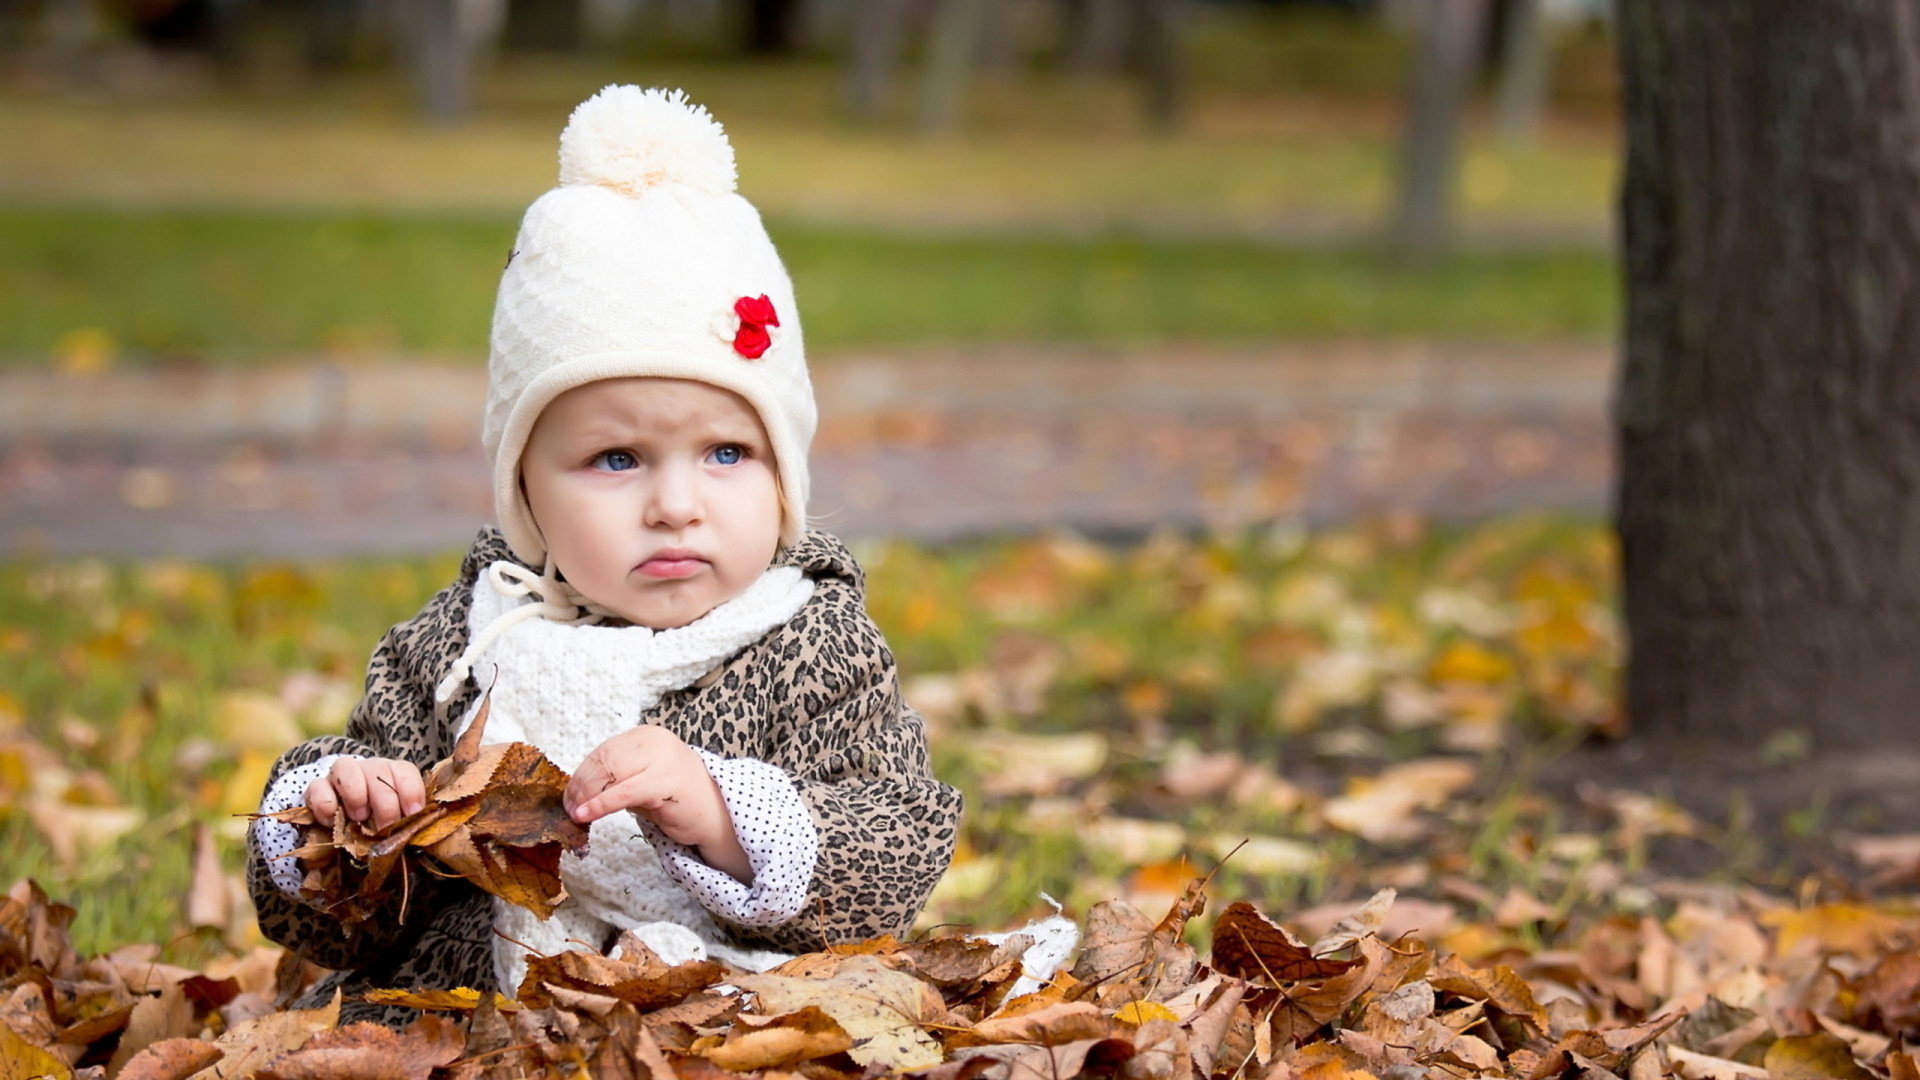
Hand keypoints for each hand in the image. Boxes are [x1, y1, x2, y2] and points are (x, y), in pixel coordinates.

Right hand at [306, 757, 425, 831]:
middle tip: (385, 827)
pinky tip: (331, 821)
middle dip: (385, 803)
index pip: (405, 771)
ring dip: (355, 795)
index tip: (412, 813)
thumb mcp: (396, 823)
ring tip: (359, 818)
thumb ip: (407, 822)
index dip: (411, 791)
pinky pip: (317, 787)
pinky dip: (325, 805)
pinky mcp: (316, 787)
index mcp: (393, 774)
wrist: (340, 826)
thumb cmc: (376, 823)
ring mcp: (340, 775)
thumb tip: (419, 833)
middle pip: (378, 771)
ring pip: (346, 768)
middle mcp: (368, 769)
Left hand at [565, 725, 749, 881]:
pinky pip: (623, 793)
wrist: (717, 815)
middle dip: (580, 787)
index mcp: (647, 735)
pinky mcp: (665, 781)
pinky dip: (600, 805)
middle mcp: (655, 741)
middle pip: (604, 761)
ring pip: (610, 774)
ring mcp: (662, 758)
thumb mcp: (641, 780)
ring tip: (576, 814)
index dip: (580, 774)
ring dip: (586, 796)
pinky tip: (586, 815)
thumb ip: (616, 778)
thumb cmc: (677, 799)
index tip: (569, 796)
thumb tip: (577, 790)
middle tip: (569, 808)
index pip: (603, 751)